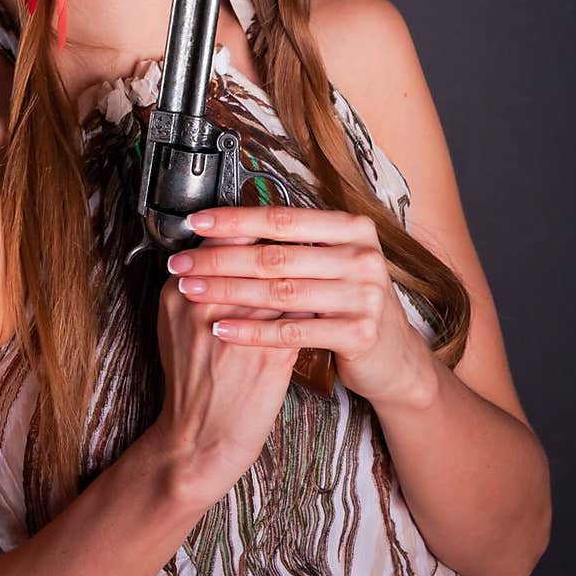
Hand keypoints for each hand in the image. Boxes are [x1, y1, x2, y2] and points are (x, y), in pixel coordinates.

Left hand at [166, 204, 430, 408]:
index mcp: (351, 228)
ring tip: (191, 291)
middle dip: (220, 259)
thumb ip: (293, 243)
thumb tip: (228, 225)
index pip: (282, 218)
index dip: (235, 219)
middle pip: (275, 255)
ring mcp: (364, 294)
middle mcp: (361, 255)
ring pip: (280, 291)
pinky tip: (221, 328)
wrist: (393, 357)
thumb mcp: (331, 262)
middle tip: (181, 262)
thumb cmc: (349, 302)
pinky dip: (252, 331)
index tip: (196, 221)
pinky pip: (292, 332)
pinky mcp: (359, 333)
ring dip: (227, 292)